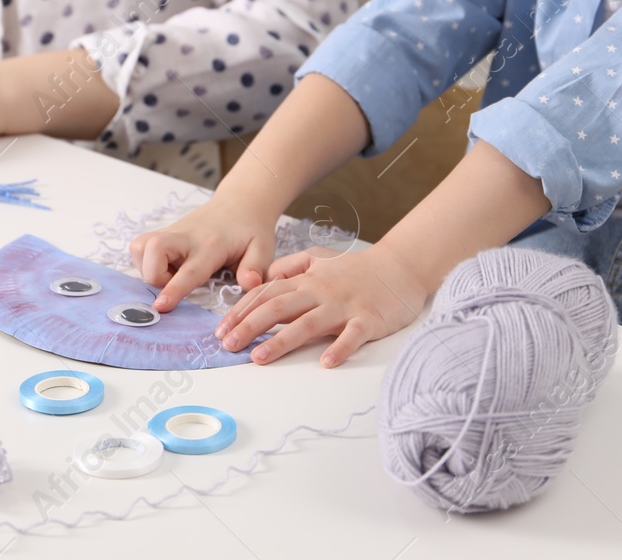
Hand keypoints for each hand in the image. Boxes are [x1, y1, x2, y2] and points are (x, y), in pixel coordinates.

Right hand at [130, 197, 278, 312]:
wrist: (240, 203)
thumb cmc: (251, 230)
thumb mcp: (263, 248)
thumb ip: (255, 268)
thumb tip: (249, 285)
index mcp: (211, 245)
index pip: (189, 270)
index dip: (173, 289)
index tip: (161, 306)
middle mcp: (186, 237)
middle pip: (151, 250)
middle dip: (153, 275)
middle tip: (173, 283)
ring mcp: (172, 232)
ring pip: (140, 247)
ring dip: (147, 268)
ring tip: (171, 275)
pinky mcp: (164, 233)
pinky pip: (141, 247)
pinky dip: (146, 261)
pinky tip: (167, 267)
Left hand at [214, 242, 428, 366]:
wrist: (400, 267)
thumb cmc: (357, 268)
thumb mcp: (319, 259)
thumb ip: (291, 267)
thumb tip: (263, 279)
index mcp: (307, 280)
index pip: (266, 294)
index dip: (241, 311)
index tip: (221, 329)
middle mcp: (320, 292)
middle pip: (279, 307)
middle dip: (250, 326)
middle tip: (227, 345)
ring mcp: (344, 306)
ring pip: (308, 323)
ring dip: (282, 341)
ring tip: (259, 358)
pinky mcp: (368, 320)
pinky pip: (352, 336)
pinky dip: (339, 348)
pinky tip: (325, 363)